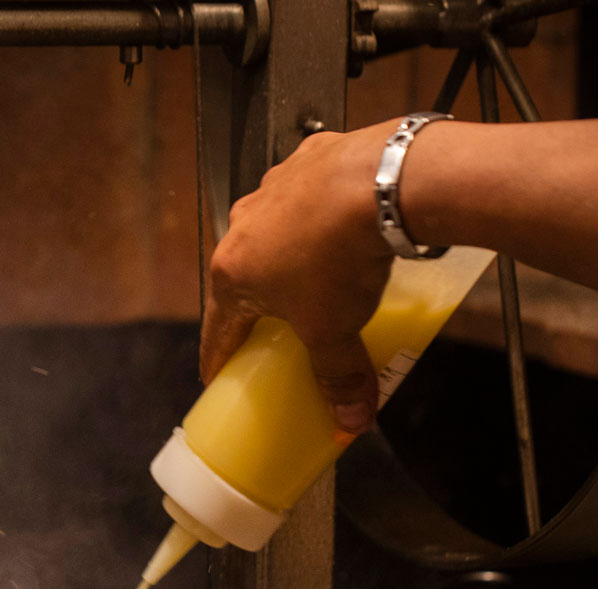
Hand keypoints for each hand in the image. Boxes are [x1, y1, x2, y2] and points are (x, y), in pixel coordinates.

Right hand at [200, 123, 405, 437]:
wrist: (379, 183)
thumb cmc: (338, 259)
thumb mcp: (334, 331)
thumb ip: (338, 377)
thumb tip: (352, 421)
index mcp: (233, 272)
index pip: (218, 329)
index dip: (219, 358)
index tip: (218, 376)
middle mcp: (244, 226)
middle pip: (245, 275)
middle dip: (259, 302)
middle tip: (277, 325)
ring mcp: (275, 188)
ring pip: (275, 230)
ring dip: (290, 252)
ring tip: (321, 270)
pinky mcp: (310, 158)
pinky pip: (310, 194)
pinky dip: (321, 213)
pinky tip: (346, 225)